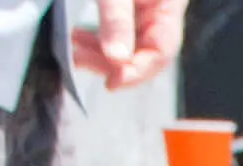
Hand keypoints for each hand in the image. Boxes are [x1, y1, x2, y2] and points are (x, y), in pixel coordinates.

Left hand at [70, 0, 184, 90]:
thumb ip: (117, 20)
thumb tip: (116, 59)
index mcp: (169, 5)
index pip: (161, 51)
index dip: (138, 71)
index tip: (113, 82)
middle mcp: (159, 13)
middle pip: (143, 53)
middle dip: (110, 63)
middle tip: (80, 62)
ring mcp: (143, 11)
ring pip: (127, 46)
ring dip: (98, 53)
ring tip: (73, 51)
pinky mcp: (126, 8)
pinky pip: (115, 33)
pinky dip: (96, 40)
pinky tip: (78, 39)